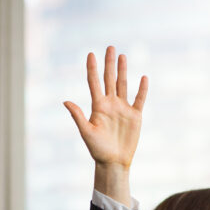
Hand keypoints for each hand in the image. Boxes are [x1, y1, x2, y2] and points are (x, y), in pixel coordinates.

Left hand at [64, 46, 147, 170]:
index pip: (94, 83)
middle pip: (109, 79)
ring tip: (122, 56)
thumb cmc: (97, 150)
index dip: (92, 68)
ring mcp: (123, 109)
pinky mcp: (135, 116)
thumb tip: (66, 101)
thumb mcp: (86, 132)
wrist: (113, 162)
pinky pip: (139, 99)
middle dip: (109, 64)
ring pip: (123, 85)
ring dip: (123, 70)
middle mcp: (110, 104)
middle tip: (110, 47)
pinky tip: (143, 78)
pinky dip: (142, 89)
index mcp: (97, 106)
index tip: (90, 54)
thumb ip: (77, 116)